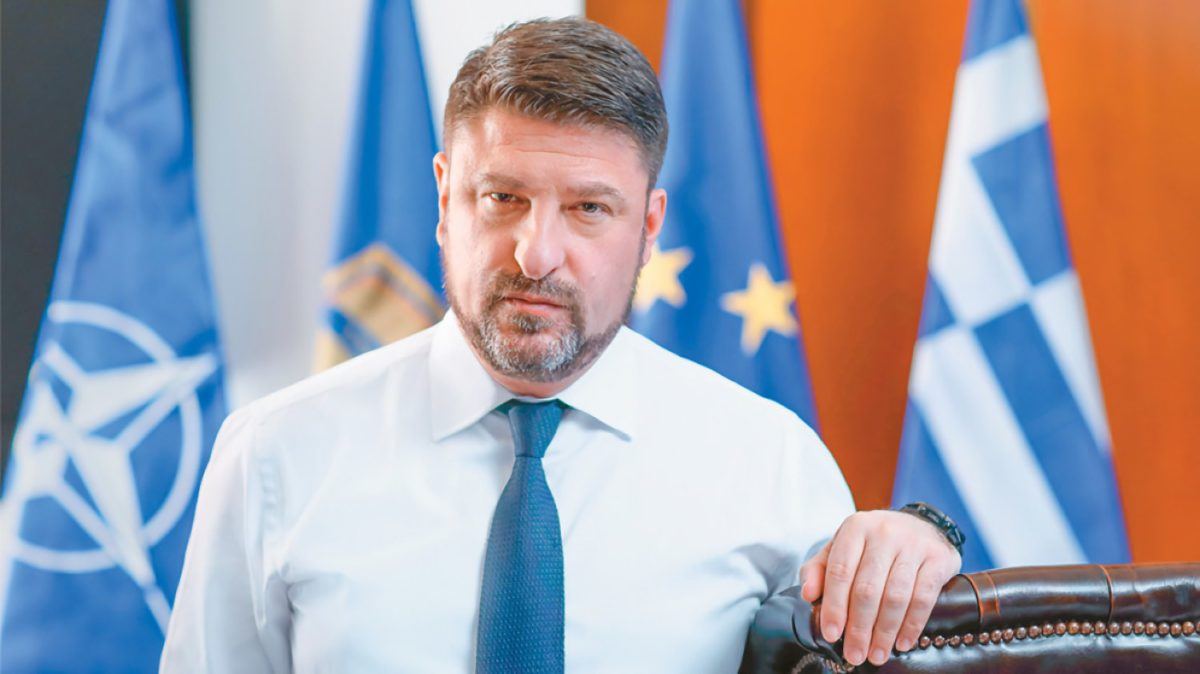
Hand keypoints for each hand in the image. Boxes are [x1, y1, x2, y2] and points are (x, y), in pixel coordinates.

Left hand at [798, 510, 961, 666]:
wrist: (922, 526)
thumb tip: (808, 594)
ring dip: (884, 632)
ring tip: (876, 654)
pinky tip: (902, 643)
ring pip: (895, 597)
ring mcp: (913, 545)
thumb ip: (819, 569)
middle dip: (859, 628)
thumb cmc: (874, 544)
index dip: (834, 606)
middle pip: (867, 589)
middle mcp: (884, 533)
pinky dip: (911, 625)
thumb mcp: (842, 547)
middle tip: (854, 654)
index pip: (840, 571)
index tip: (832, 634)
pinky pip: (923, 598)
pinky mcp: (938, 559)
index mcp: (856, 528)